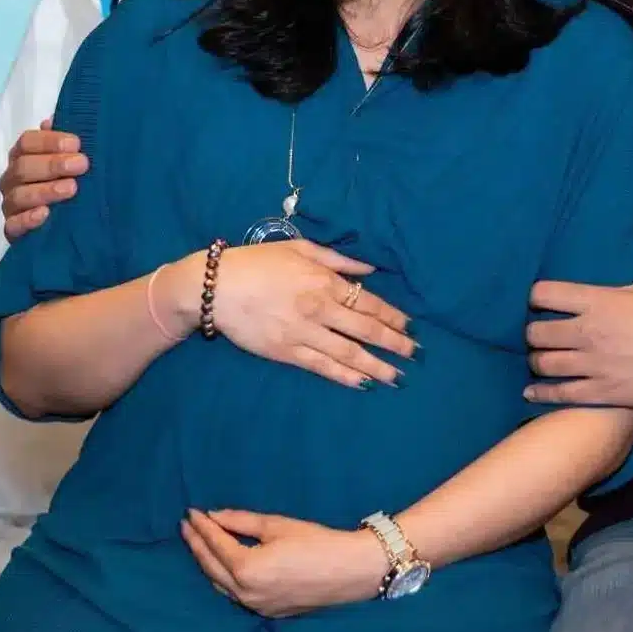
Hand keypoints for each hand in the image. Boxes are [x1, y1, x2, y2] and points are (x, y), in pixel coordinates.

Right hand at [0, 121, 85, 240]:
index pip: (27, 142)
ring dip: (45, 190)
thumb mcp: (73, 162)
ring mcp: (11, 205)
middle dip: (52, 164)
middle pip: (22, 167)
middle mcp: (13, 179)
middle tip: (81, 165)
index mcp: (24, 157)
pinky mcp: (13, 231)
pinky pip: (13, 225)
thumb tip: (52, 121)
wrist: (71, 226)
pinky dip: (27, 219)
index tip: (76, 144)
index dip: (49, 141)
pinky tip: (45, 214)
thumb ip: (63, 144)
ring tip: (71, 189)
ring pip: (19, 195)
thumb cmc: (70, 183)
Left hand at [182, 509, 386, 616]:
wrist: (351, 571)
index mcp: (246, 569)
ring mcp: (256, 607)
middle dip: (197, 545)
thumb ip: (241, 521)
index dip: (202, 527)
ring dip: (208, 564)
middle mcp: (245, 593)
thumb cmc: (317, 542)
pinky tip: (224, 566)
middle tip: (187, 526)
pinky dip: (225, 578)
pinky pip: (236, 595)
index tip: (191, 512)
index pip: (215, 545)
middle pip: (211, 567)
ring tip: (199, 544)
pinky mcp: (268, 612)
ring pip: (221, 585)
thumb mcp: (277, 526)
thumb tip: (214, 517)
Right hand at [197, 239, 417, 388]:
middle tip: (416, 355)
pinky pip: (322, 367)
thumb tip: (370, 269)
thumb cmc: (257, 262)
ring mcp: (304, 333)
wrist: (216, 286)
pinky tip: (362, 383)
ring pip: (349, 352)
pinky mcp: (286, 352)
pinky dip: (344, 376)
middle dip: (395, 343)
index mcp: (325, 280)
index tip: (411, 327)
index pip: (369, 302)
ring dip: (377, 366)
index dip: (393, 316)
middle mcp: (320, 308)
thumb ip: (337, 259)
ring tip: (398, 377)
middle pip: (366, 329)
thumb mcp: (300, 248)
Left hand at [526, 211, 632, 409]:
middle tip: (541, 334)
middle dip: (534, 333)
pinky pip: (560, 393)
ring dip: (538, 361)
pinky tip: (532, 391)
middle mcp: (588, 331)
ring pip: (543, 363)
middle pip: (536, 332)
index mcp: (598, 300)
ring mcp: (593, 364)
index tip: (541, 301)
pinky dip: (542, 392)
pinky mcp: (602, 392)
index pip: (543, 294)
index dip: (537, 297)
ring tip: (541, 360)